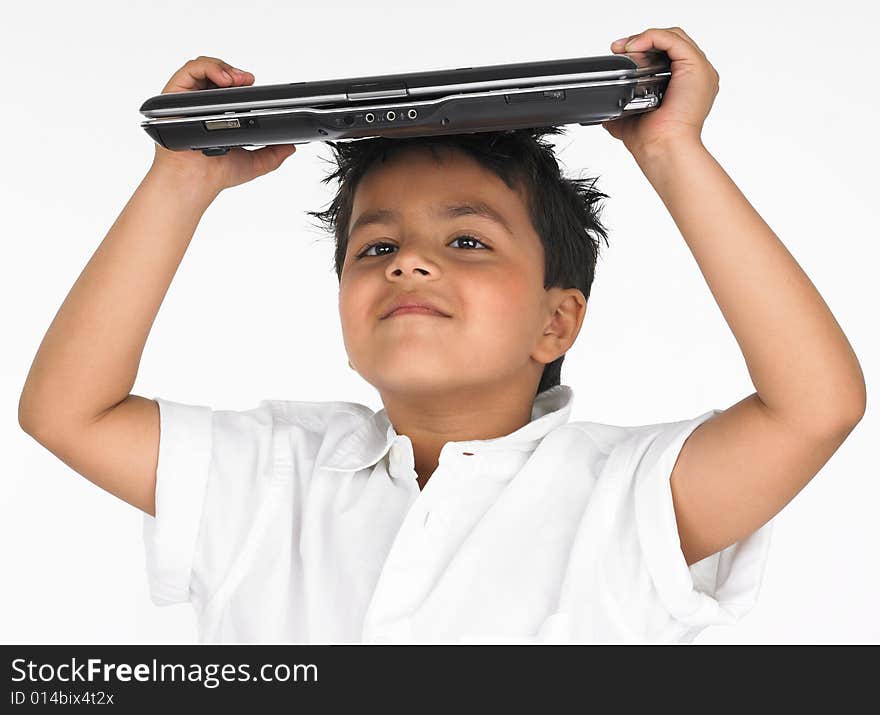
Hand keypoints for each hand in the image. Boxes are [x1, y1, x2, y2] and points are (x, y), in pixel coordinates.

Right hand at [149, 56, 297, 192]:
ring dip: (225, 68)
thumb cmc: (215, 174)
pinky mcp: (174, 95)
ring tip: (238, 81)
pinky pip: (190, 69)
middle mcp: (202, 105)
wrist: (195, 182)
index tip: (260, 90)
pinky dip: (209, 67)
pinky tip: (224, 80)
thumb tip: (291, 146)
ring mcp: (187, 99)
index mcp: (218, 115)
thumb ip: (273, 155)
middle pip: (217, 73)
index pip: (230, 89)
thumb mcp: (253, 163)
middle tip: (250, 82)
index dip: (244, 84)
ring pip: (204, 67)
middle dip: (236, 73)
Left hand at [602, 27, 719, 154]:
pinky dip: (651, 37)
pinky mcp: (696, 67)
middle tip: (620, 48)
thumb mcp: (631, 121)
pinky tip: (634, 46)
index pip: (669, 54)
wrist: (663, 149)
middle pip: (672, 42)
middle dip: (643, 40)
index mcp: (686, 86)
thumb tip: (604, 112)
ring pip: (674, 37)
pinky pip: (672, 39)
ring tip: (625, 47)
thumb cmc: (654, 141)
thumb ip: (622, 111)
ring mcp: (700, 71)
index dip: (646, 48)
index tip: (622, 53)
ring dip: (646, 37)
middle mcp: (697, 76)